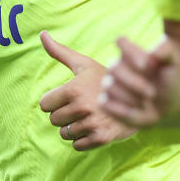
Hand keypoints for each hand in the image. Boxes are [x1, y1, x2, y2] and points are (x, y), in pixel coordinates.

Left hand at [39, 31, 137, 149]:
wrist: (137, 97)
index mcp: (74, 89)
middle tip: (82, 106)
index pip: (44, 104)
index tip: (69, 96)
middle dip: (64, 114)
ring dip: (74, 127)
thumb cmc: (103, 79)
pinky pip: (77, 146)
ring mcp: (92, 124)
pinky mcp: (101, 138)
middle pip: (54, 120)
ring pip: (65, 134)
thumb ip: (60, 51)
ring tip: (89, 116)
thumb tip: (42, 34)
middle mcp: (82, 107)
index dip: (54, 100)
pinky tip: (96, 126)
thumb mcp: (83, 63)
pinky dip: (84, 139)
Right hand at [98, 36, 178, 128]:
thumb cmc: (167, 80)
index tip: (146, 64)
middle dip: (134, 82)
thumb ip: (166, 52)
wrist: (166, 106)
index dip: (130, 52)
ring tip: (146, 102)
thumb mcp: (172, 64)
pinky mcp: (107, 103)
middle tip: (152, 92)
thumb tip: (153, 53)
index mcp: (131, 53)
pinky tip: (136, 110)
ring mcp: (110, 85)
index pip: (120, 41)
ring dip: (131, 97)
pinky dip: (121, 110)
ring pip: (110, 87)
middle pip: (114, 68)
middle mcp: (117, 67)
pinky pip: (105, 104)